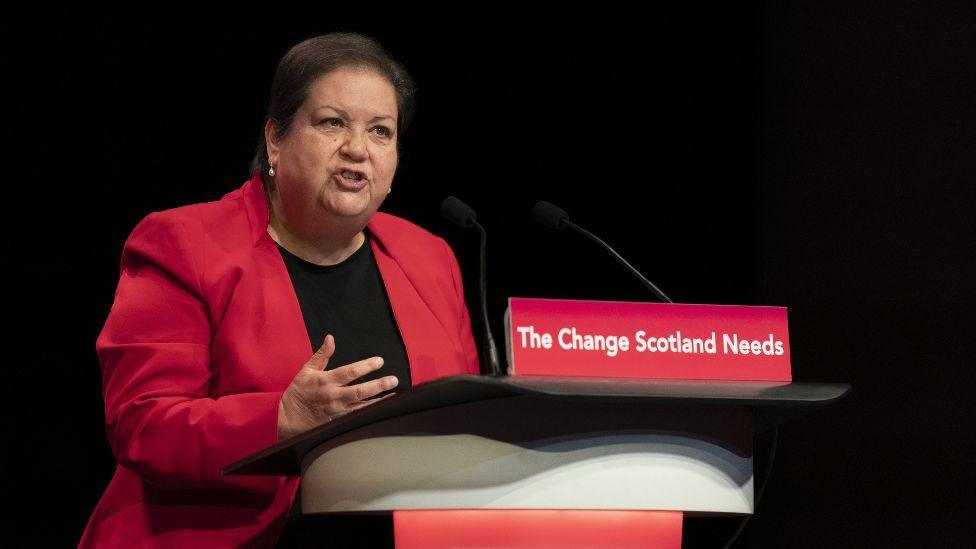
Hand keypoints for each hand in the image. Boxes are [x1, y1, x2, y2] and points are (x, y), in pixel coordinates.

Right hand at [277, 334, 397, 440]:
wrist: (289, 417)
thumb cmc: (299, 391)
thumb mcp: (307, 370)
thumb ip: (321, 354)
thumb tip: (330, 338)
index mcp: (325, 381)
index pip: (348, 372)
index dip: (365, 366)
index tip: (379, 361)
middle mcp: (333, 395)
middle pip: (358, 391)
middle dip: (377, 385)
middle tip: (393, 380)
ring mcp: (337, 409)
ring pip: (361, 405)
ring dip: (379, 400)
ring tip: (394, 394)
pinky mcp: (339, 419)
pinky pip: (358, 414)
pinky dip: (371, 410)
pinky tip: (384, 406)